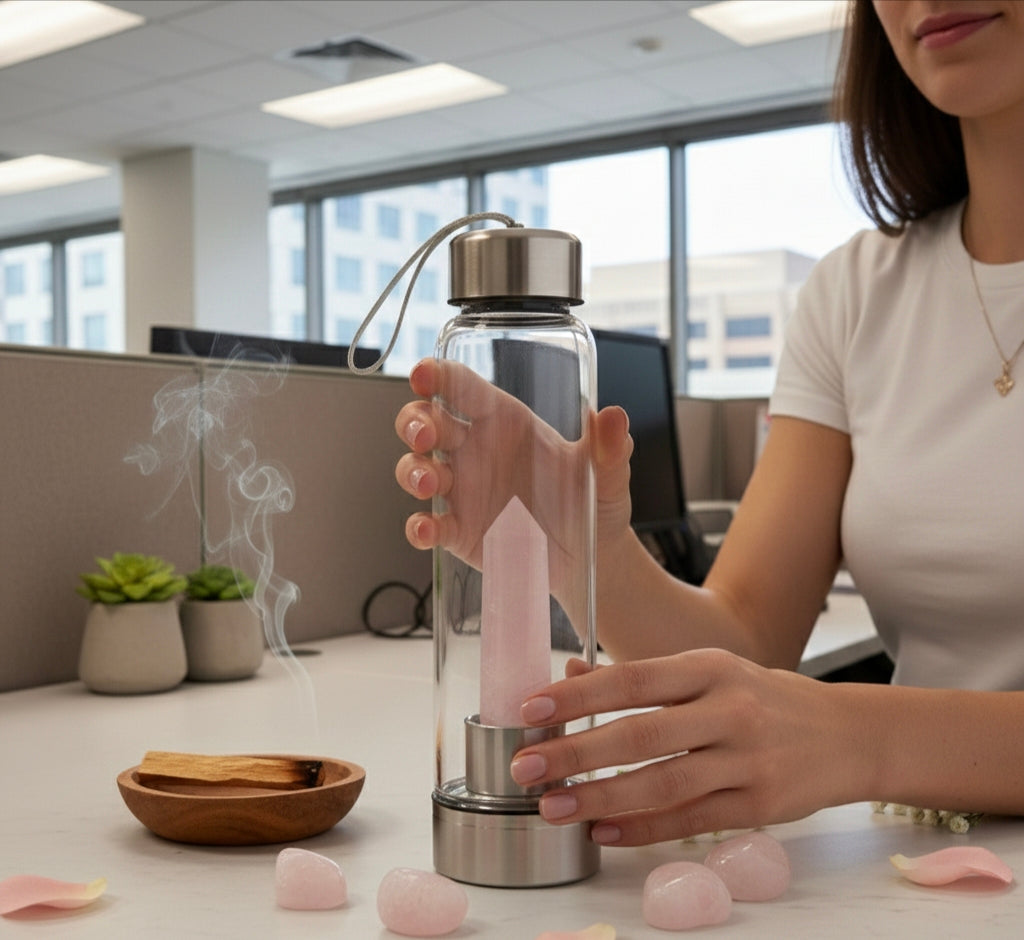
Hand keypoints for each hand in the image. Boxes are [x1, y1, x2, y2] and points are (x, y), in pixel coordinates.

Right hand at [394, 359, 633, 599]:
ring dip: (413, 471)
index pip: (463, 387)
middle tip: (426, 435)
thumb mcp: (609, 472)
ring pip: (416, 469)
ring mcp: (463, 491)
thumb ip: (611, 446)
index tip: (426, 375)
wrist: (594, 557)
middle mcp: (476, 451)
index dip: (438, 375)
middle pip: (426, 422)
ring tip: (431, 483)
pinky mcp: (459, 532)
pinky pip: (428, 526)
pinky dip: (419, 527)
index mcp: (506, 422)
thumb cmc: (595, 502)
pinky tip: (428, 529)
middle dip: (415, 422)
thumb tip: (615, 418)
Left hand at [509, 650, 860, 844]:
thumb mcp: (709, 672)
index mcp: (710, 668)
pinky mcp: (761, 806)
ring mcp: (747, 761)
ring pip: (664, 783)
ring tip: (553, 807)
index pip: (633, 678)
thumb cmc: (762, 698)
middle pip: (641, 733)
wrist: (846, 735)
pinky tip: (603, 831)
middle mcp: (729, 710)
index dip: (579, 695)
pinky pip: (691, 820)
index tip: (530, 709)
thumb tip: (571, 674)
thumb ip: (643, 676)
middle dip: (575, 752)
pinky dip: (642, 829)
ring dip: (600, 797)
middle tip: (526, 768)